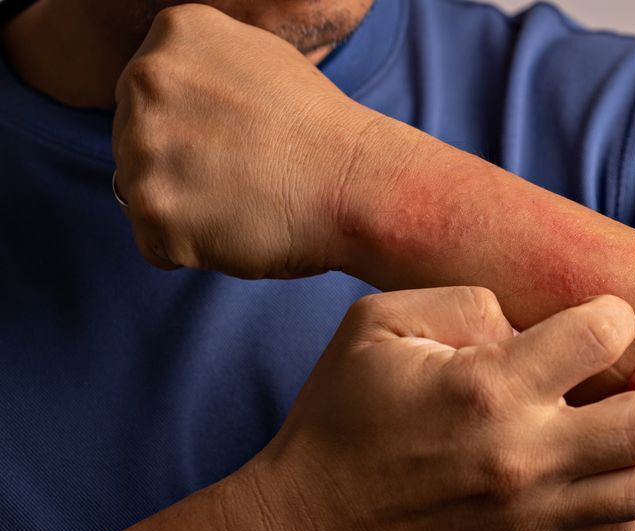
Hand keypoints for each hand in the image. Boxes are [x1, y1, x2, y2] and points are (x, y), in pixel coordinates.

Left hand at [111, 4, 390, 278]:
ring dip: (186, 209)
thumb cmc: (324, 136)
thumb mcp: (262, 60)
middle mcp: (146, 78)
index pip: (149, 94)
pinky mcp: (152, 210)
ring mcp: (143, 146)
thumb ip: (205, 67)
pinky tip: (235, 230)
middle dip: (180, 166)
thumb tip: (174, 93)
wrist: (358, 186)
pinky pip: (154, 246)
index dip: (195, 128)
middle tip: (245, 176)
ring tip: (244, 203)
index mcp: (176, 33)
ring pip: (140, 194)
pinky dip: (191, 250)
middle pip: (134, 141)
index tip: (241, 140)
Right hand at [244, 288, 634, 530]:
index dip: (615, 316)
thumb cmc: (340, 418)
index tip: (601, 323)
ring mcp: (533, 515)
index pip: (604, 335)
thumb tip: (531, 324)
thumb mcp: (378, 325)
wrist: (308, 527)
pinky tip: (619, 470)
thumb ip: (464, 302)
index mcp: (486, 387)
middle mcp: (522, 455)